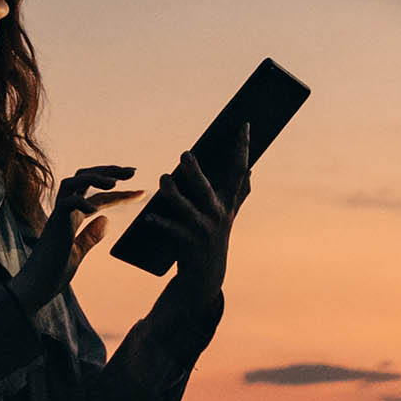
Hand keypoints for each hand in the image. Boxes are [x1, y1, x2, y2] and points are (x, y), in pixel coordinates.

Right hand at [13, 164, 137, 306]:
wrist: (35, 287)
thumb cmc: (53, 272)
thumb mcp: (79, 253)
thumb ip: (91, 236)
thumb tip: (107, 220)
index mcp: (73, 217)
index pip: (100, 197)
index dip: (121, 193)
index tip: (142, 192)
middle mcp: (65, 211)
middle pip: (85, 178)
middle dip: (109, 171)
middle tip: (132, 172)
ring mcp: (58, 215)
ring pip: (73, 182)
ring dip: (95, 178)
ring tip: (115, 182)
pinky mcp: (54, 224)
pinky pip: (66, 204)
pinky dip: (81, 202)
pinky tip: (96, 211)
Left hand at [144, 125, 252, 294]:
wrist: (206, 274)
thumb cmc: (214, 237)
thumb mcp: (229, 215)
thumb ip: (240, 193)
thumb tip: (250, 171)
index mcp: (229, 202)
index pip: (238, 171)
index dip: (242, 148)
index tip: (243, 126)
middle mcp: (219, 214)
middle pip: (207, 189)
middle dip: (196, 172)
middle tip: (185, 154)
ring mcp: (204, 229)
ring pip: (187, 209)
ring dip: (173, 194)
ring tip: (163, 179)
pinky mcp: (189, 244)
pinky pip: (173, 231)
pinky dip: (161, 223)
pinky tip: (149, 216)